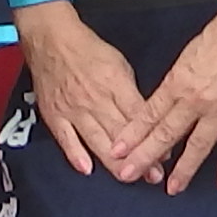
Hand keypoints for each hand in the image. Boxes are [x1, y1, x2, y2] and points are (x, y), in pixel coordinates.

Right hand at [13, 0, 146, 180]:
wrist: (51, 38)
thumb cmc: (87, 50)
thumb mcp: (119, 64)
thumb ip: (131, 93)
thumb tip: (146, 119)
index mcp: (114, 83)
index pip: (138, 116)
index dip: (153, 137)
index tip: (165, 156)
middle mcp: (94, 99)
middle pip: (121, 133)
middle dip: (140, 157)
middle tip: (153, 175)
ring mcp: (73, 109)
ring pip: (97, 141)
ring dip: (115, 163)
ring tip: (129, 177)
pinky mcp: (55, 115)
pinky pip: (66, 139)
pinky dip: (76, 155)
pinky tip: (87, 169)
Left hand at [112, 0, 216, 191]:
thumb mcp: (187, 56)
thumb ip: (176, 82)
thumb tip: (163, 102)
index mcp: (178, 82)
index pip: (148, 114)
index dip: (132, 135)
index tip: (117, 150)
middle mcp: (195, 100)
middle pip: (166, 134)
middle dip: (145, 157)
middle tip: (129, 175)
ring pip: (197, 145)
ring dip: (184, 169)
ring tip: (172, 188)